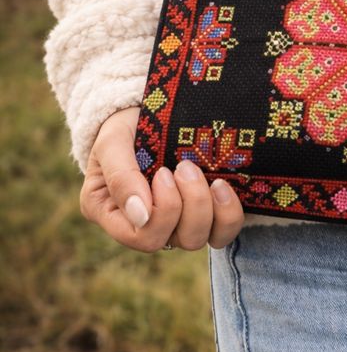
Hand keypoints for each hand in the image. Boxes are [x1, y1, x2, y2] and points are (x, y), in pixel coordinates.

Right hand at [79, 107, 244, 251]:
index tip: (163, 172)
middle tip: (185, 167)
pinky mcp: (206, 216)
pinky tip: (223, 186)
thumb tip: (141, 217)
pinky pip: (223, 232)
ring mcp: (178, 223)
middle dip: (187, 203)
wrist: (154, 111)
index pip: (142, 236)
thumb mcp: (113, 142)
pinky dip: (228, 213)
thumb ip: (121, 177)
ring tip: (204, 174)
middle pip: (174, 240)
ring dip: (206, 205)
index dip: (161, 211)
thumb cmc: (127, 127)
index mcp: (114, 214)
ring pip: (199, 239)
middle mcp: (147, 225)